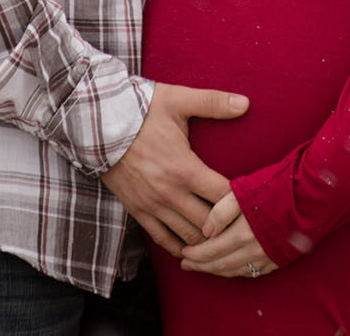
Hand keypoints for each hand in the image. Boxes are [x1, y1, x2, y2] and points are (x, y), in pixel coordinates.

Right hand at [100, 83, 248, 255]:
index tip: (252, 198)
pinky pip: (160, 238)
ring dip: (206, 239)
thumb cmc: (141, 111)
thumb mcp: (179, 100)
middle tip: (243, 224)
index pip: (223, 196)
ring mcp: (152, 205)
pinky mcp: (137, 210)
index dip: (240, 201)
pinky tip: (191, 249)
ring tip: (223, 238)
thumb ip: (213, 102)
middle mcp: (169, 193)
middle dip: (227, 225)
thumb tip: (246, 102)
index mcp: (184, 168)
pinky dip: (178, 246)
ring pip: (187, 235)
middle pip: (208, 222)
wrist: (96, 125)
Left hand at [181, 190, 279, 277]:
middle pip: (220, 265)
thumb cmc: (281, 186)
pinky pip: (253, 271)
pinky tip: (232, 267)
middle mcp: (254, 251)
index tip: (183, 252)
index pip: (210, 252)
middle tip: (187, 265)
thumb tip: (206, 231)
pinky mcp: (281, 257)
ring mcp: (268, 256)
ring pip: (236, 270)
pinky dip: (238, 271)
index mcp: (242, 235)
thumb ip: (221, 211)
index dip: (195, 254)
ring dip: (217, 270)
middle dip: (201, 266)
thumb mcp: (245, 191)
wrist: (317, 193)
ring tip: (205, 267)